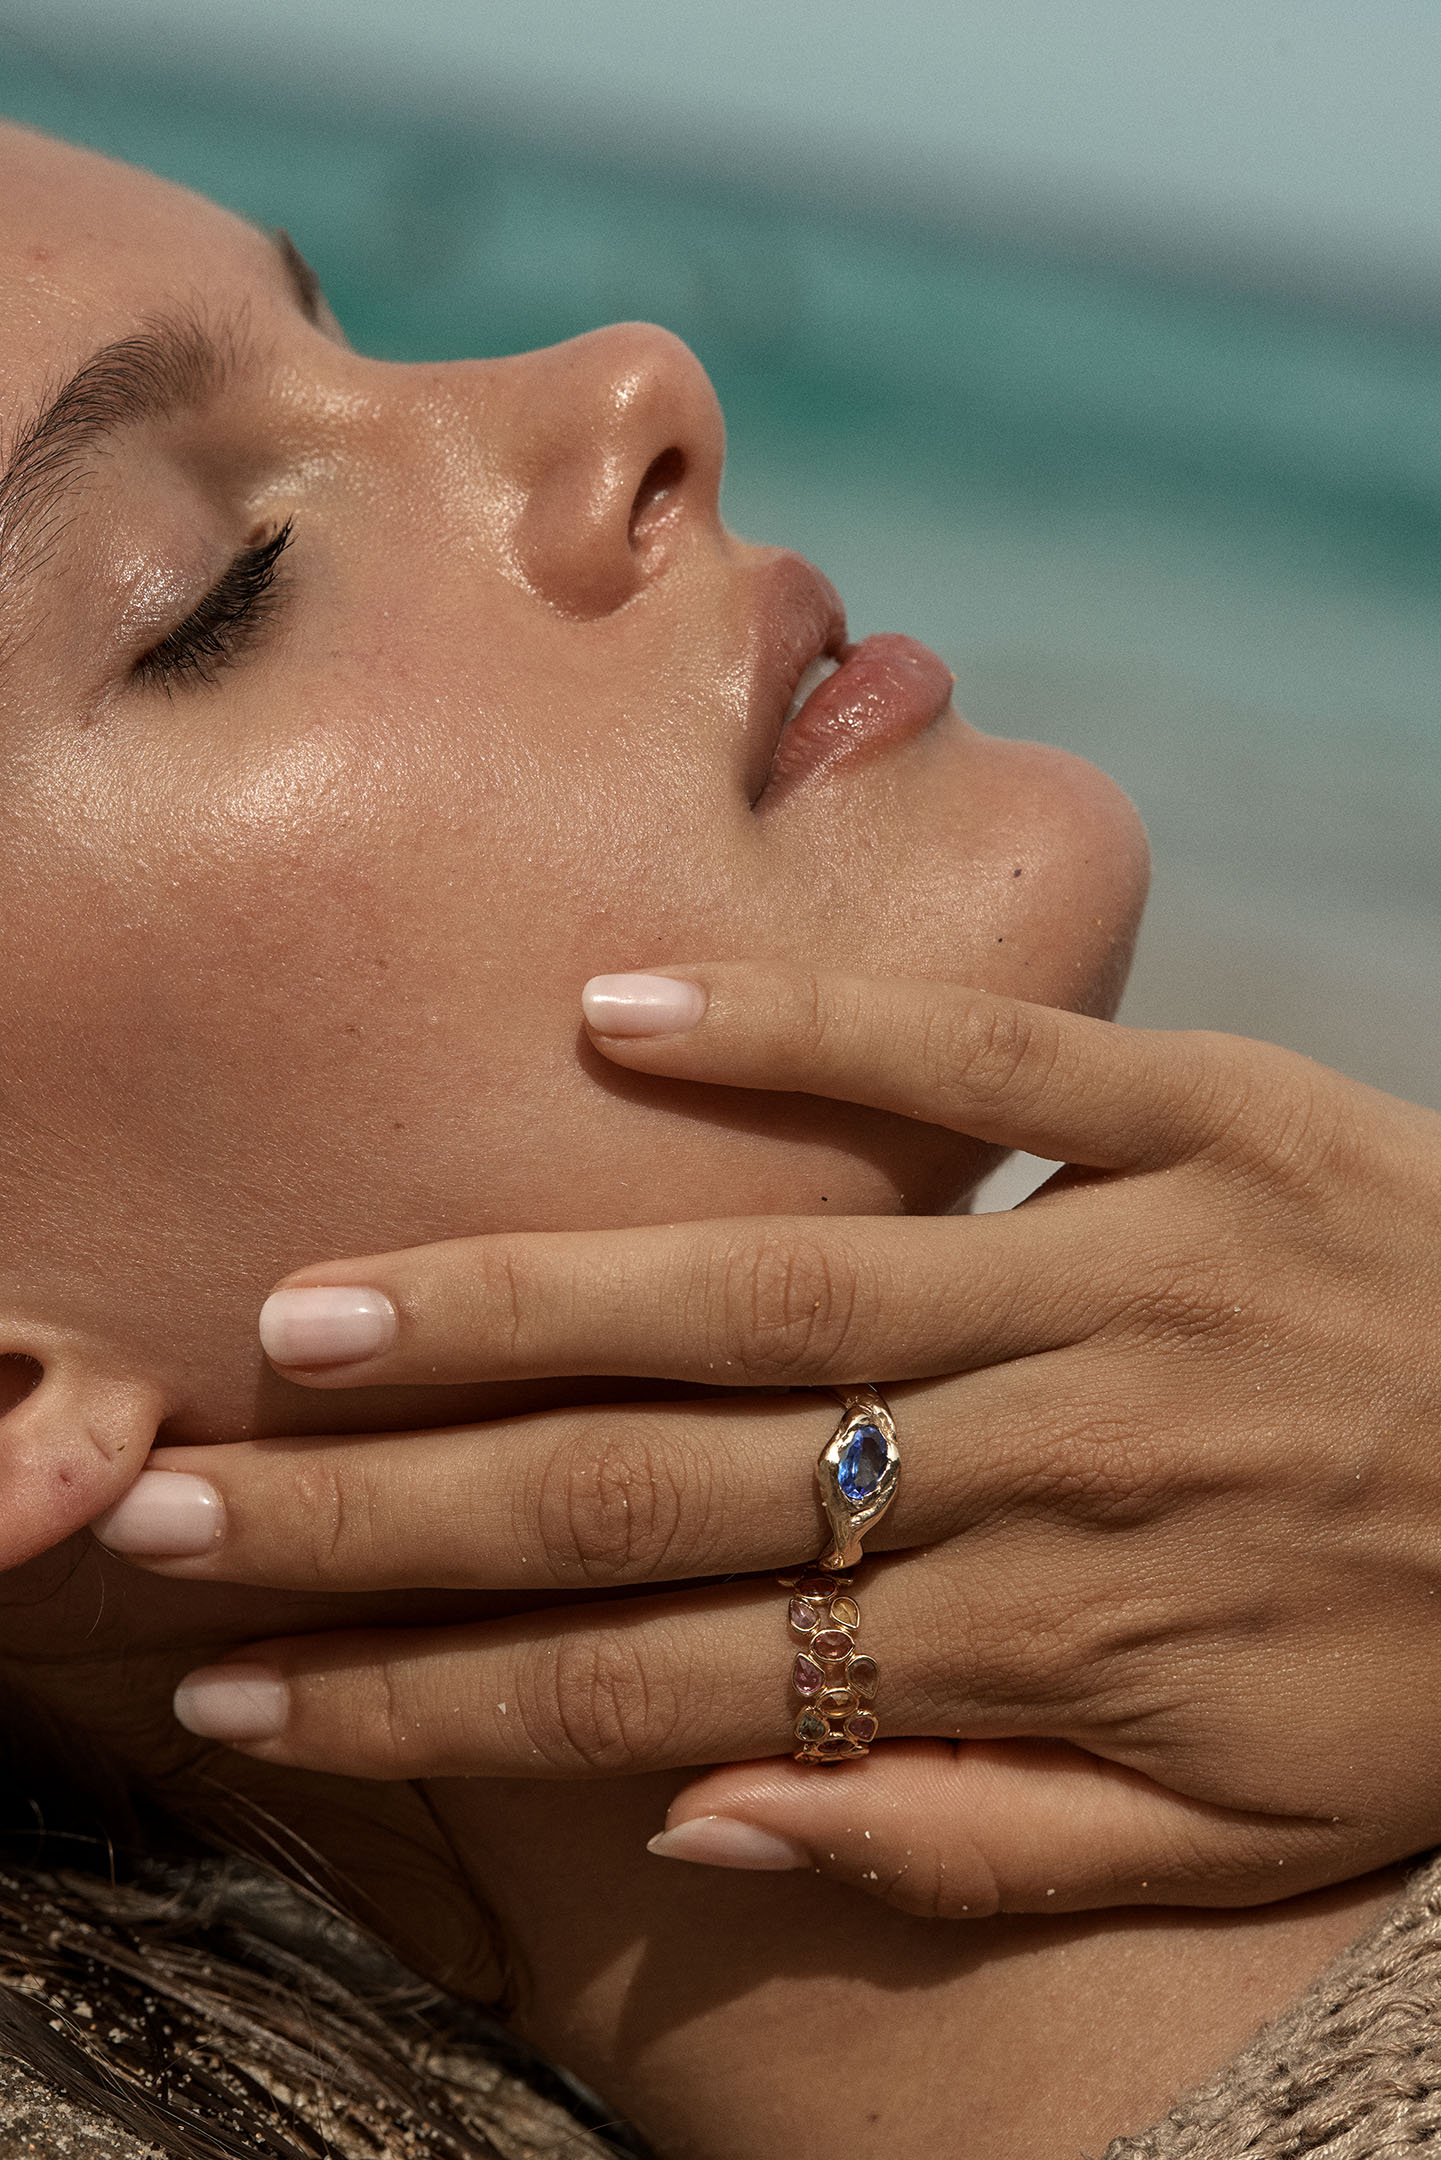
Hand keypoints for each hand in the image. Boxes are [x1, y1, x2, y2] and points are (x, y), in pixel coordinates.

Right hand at [95, 964, 1440, 1917]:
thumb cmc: (1430, 1668)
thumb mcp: (1225, 1829)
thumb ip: (958, 1840)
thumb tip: (685, 1817)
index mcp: (1033, 1646)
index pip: (660, 1686)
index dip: (435, 1700)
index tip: (252, 1693)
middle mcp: (1039, 1462)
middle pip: (659, 1491)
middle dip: (393, 1509)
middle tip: (184, 1494)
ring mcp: (1115, 1271)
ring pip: (772, 1292)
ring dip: (525, 1299)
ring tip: (322, 1310)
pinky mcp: (1201, 1118)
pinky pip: (979, 1065)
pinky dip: (799, 1030)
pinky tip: (617, 1013)